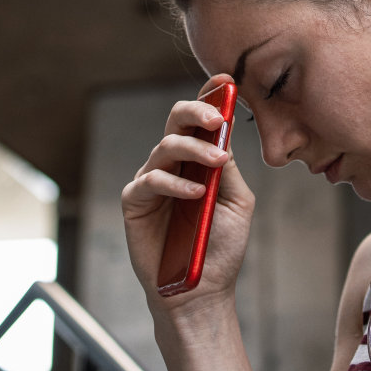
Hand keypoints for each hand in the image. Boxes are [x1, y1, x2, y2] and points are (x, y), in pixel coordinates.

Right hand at [122, 74, 255, 310]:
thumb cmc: (220, 247)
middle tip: (216, 118)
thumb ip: (227, 167)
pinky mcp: (135, 202)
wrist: (201, 290)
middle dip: (196, 111)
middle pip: (176, 121)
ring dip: (194, 150)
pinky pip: (150, 180)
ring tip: (216, 163)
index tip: (224, 80)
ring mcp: (152, 180)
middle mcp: (174, 164)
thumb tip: (223, 132)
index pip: (201, 121)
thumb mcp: (235, 201)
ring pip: (166, 146)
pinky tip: (195, 193)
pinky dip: (173, 183)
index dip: (210, 97)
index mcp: (199, 160)